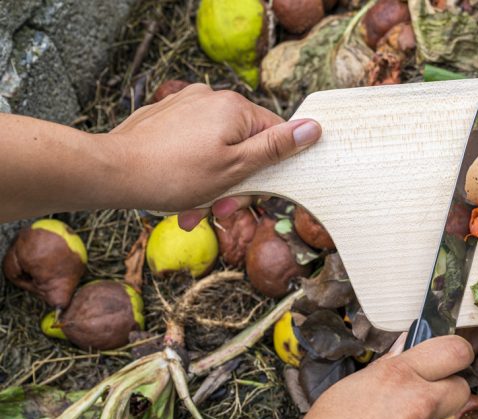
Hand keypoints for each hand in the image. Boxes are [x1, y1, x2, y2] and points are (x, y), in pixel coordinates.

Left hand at [105, 84, 321, 229]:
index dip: (270, 170)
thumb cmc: (175, 175)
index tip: (253, 194)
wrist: (112, 172)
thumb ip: (277, 148)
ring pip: (218, 150)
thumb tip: (314, 128)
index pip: (275, 135)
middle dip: (235, 183)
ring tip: (192, 210)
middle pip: (244, 145)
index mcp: (235, 107)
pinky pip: (193, 146)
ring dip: (212, 184)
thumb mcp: (236, 168)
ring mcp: (186, 105)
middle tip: (217, 210)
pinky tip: (179, 194)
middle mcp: (212, 98)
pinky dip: (192, 171)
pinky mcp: (166, 116)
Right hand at [277, 336, 472, 418]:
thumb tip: (405, 351)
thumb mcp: (348, 390)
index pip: (454, 351)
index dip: (457, 356)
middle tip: (418, 413)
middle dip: (445, 399)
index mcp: (399, 377)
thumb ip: (386, 371)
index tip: (452, 364)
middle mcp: (421, 405)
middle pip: (461, 390)